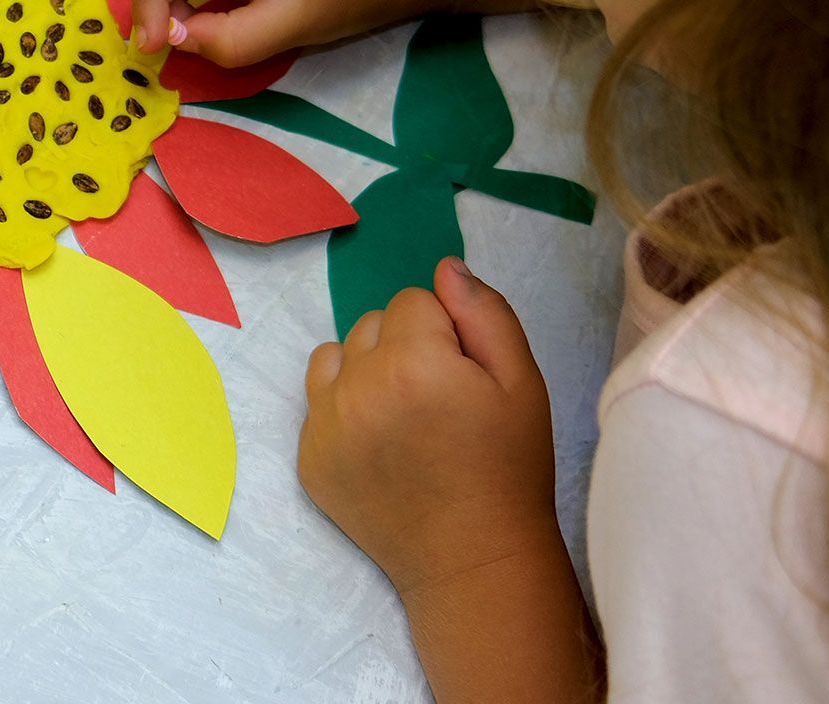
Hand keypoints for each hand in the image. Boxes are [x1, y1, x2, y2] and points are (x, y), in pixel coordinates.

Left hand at [299, 256, 559, 595]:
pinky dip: (343, 410)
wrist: (474, 560)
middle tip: (438, 400)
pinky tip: (379, 444)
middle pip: (372, 324)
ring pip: (338, 356)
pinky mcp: (307, 458)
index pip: (414, 300)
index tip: (463, 375)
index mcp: (413, 362)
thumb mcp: (521, 381)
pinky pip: (317, 401)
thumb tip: (445, 268)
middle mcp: (357, 387)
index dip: (445, 331)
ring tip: (405, 417)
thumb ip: (484, 313)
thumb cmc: (508, 469)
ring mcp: (324, 425)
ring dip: (366, 371)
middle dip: (404, 346)